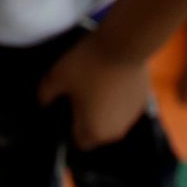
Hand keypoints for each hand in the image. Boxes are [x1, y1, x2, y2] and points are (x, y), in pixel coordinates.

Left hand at [38, 35, 155, 148]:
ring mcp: (132, 117)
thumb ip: (45, 94)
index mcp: (94, 131)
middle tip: (79, 93)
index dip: (71, 127)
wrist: (124, 44)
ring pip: (112, 119)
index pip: (79, 142)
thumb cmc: (88, 65)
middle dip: (88, 118)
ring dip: (105, 108)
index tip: (67, 107)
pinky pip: (124, 106)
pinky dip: (118, 98)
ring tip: (97, 83)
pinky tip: (112, 78)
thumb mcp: (57, 76)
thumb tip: (43, 103)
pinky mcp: (143, 101)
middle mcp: (115, 132)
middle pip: (97, 132)